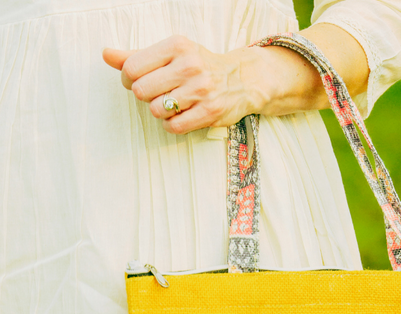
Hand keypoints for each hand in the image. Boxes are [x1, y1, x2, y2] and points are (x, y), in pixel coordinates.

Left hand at [102, 35, 274, 134]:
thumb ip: (136, 55)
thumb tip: (106, 54)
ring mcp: (200, 89)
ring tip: (172, 103)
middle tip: (157, 93)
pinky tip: (180, 115)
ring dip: (160, 111)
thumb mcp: (170, 53)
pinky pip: (174, 126)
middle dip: (146, 96)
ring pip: (157, 110)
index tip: (139, 81)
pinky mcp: (209, 111)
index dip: (129, 79)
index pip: (132, 67)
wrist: (241, 79)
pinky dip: (172, 124)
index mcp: (176, 46)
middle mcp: (189, 65)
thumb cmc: (199, 66)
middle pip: (142, 91)